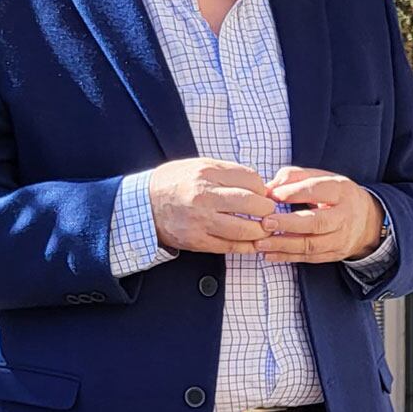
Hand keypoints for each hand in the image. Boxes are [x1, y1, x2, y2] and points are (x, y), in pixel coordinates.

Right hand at [148, 159, 276, 253]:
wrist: (144, 205)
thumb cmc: (175, 182)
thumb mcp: (199, 165)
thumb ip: (229, 172)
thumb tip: (259, 183)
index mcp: (206, 174)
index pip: (250, 180)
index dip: (263, 188)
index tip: (263, 193)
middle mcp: (204, 197)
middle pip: (252, 204)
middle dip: (267, 209)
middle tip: (269, 211)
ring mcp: (200, 221)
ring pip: (245, 229)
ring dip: (261, 230)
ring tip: (263, 227)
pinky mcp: (197, 241)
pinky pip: (230, 246)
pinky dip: (246, 245)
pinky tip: (252, 241)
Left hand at [257, 166, 382, 263]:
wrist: (367, 221)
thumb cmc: (336, 195)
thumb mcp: (322, 177)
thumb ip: (294, 177)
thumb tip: (269, 188)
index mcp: (341, 191)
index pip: (317, 191)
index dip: (294, 193)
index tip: (271, 195)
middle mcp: (344, 216)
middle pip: (317, 222)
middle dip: (289, 224)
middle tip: (265, 222)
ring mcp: (341, 238)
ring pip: (311, 245)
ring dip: (283, 244)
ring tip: (260, 242)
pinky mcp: (335, 254)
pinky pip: (309, 258)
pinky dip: (287, 257)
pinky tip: (269, 254)